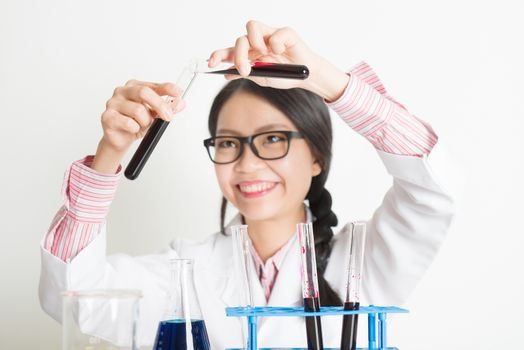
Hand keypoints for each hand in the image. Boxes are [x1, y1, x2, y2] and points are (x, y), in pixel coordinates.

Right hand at [91, 80, 185, 173]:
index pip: (152, 85)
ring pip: (138, 110)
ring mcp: (113, 103)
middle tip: (168, 117)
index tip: (178, 92)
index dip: (167, 88)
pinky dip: (136, 129)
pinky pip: (129, 123)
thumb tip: (181, 103)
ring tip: (143, 125)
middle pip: (144, 92)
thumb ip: (168, 108)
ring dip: (146, 121)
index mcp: (134, 86)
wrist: (120, 139)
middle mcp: (122, 91)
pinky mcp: (108, 116)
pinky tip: (133, 129)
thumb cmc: (136, 123)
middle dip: (160, 105)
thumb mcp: (155, 115)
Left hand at [208, 20, 348, 100]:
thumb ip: (245, 74)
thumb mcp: (261, 78)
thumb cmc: (284, 75)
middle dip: (238, 56)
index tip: (211, 65)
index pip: (228, 50)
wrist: (306, 77)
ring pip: (251, 27)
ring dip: (254, 43)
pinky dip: (276, 45)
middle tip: (246, 70)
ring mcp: (270, 35)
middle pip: (239, 40)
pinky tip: (282, 53)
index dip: (218, 55)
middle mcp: (257, 42)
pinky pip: (274, 34)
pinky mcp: (285, 33)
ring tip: (265, 55)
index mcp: (249, 54)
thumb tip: (226, 74)